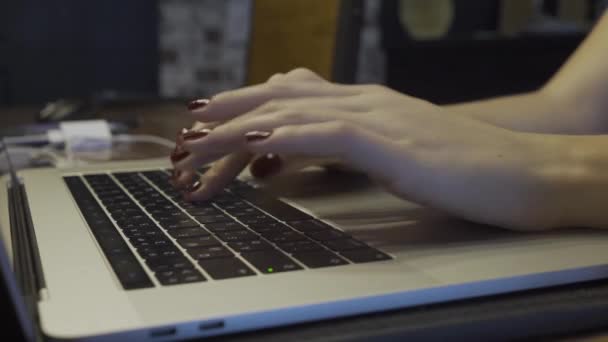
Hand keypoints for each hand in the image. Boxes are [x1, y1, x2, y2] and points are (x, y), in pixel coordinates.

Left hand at [171, 68, 547, 229]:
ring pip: (291, 112)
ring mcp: (377, 117)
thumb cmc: (461, 168)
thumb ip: (348, 151)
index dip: (243, 108)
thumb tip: (306, 158)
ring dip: (238, 128)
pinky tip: (254, 141)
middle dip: (225, 114)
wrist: (521, 171)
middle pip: (278, 98)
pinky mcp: (390, 142)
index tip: (207, 124)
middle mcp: (364, 101)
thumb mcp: (391, 156)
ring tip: (195, 141)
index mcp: (364, 104)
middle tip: (183, 131)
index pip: (290, 98)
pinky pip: (327, 133)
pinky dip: (284, 134)